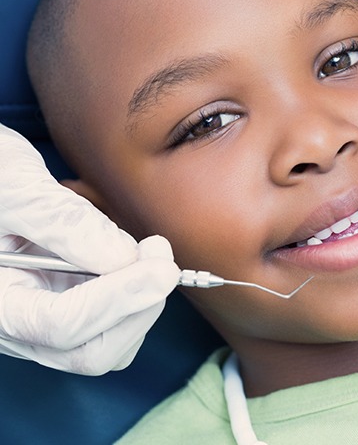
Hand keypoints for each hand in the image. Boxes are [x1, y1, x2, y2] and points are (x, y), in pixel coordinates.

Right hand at [0, 124, 179, 373]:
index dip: (119, 298)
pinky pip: (113, 324)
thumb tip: (123, 257)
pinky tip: (134, 259)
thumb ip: (63, 222)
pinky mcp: (68, 307)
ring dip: (141, 304)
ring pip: (108, 344)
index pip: (62, 323)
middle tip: (162, 259)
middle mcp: (19, 324)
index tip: (162, 267)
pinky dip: (136, 296)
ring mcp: (45, 320)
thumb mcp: (16, 185)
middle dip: (138, 308)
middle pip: (90, 352)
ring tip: (145, 253)